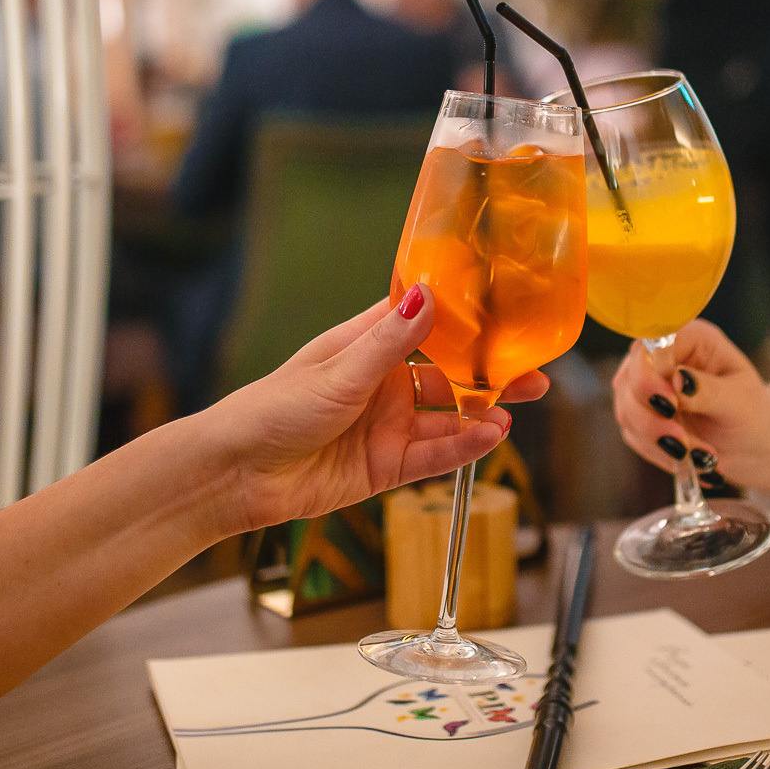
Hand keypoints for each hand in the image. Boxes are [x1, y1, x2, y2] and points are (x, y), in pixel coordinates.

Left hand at [198, 285, 548, 534]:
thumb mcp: (339, 371)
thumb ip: (390, 340)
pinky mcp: (384, 467)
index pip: (424, 323)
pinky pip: (433, 454)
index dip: (465, 319)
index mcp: (365, 346)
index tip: (507, 312)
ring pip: (447, 418)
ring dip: (481, 414)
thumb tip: (428, 294)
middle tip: (533, 371)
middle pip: (448, 375)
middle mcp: (381, 384)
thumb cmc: (272, 410)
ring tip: (515, 409)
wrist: (236, 474)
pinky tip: (489, 437)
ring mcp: (385, 426)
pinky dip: (462, 447)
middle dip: (489, 374)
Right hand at [611, 320, 769, 482]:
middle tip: (682, 442)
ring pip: (627, 411)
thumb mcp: (739, 400)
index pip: (651, 345)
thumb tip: (677, 380)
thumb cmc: (751, 411)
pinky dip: (661, 453)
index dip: (649, 374)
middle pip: (630, 380)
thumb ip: (708, 390)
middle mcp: (662, 358)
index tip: (670, 404)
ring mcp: (647, 387)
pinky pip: (635, 436)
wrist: (751, 442)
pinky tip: (691, 461)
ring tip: (698, 456)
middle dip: (651, 418)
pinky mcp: (641, 416)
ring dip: (658, 440)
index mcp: (690, 339)